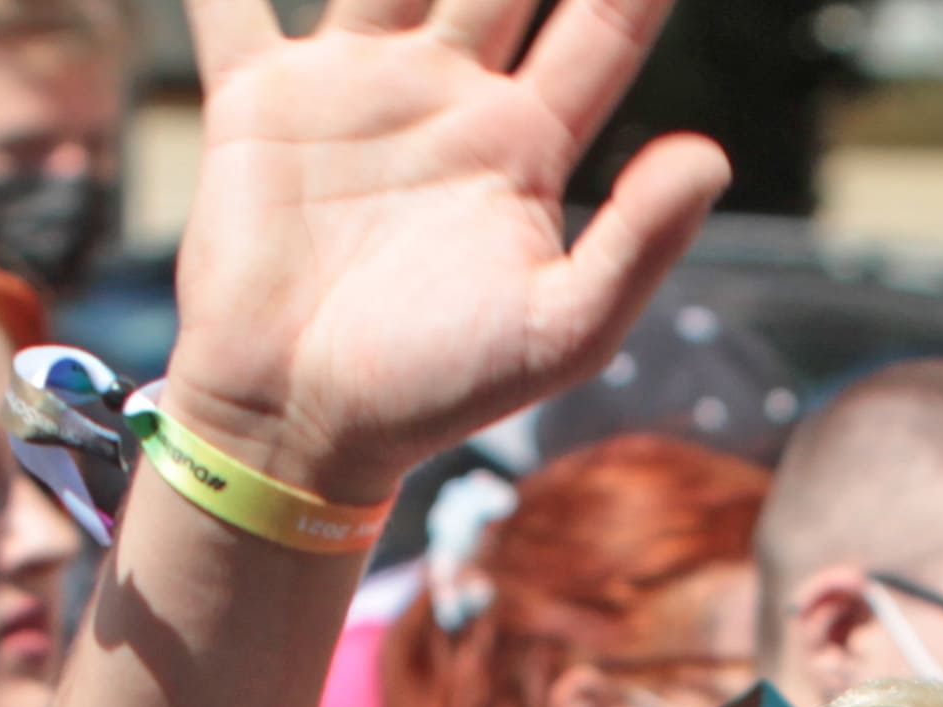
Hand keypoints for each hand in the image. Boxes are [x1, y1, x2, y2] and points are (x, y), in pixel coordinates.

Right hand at [158, 0, 730, 508]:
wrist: (293, 427)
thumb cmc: (432, 394)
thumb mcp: (560, 334)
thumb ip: (637, 248)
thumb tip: (711, 154)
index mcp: (525, 140)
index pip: (601, 21)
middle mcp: (447, 92)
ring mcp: (352, 86)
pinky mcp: (259, 102)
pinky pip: (232, 3)